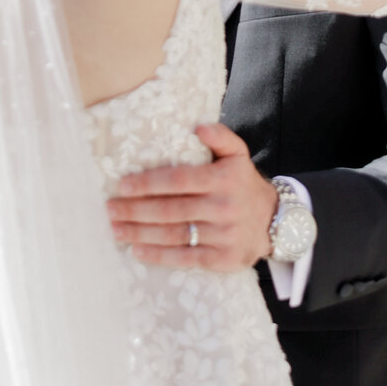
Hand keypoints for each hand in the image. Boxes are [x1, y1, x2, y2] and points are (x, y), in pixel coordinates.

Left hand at [106, 123, 277, 270]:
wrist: (277, 222)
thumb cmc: (244, 184)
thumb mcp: (239, 154)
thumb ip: (221, 137)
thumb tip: (198, 126)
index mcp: (222, 179)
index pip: (178, 181)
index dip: (148, 184)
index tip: (122, 186)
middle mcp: (222, 207)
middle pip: (171, 210)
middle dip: (136, 211)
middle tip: (109, 209)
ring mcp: (223, 235)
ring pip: (175, 235)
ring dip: (141, 233)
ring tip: (115, 229)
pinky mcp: (223, 259)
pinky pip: (187, 258)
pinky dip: (160, 256)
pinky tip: (137, 250)